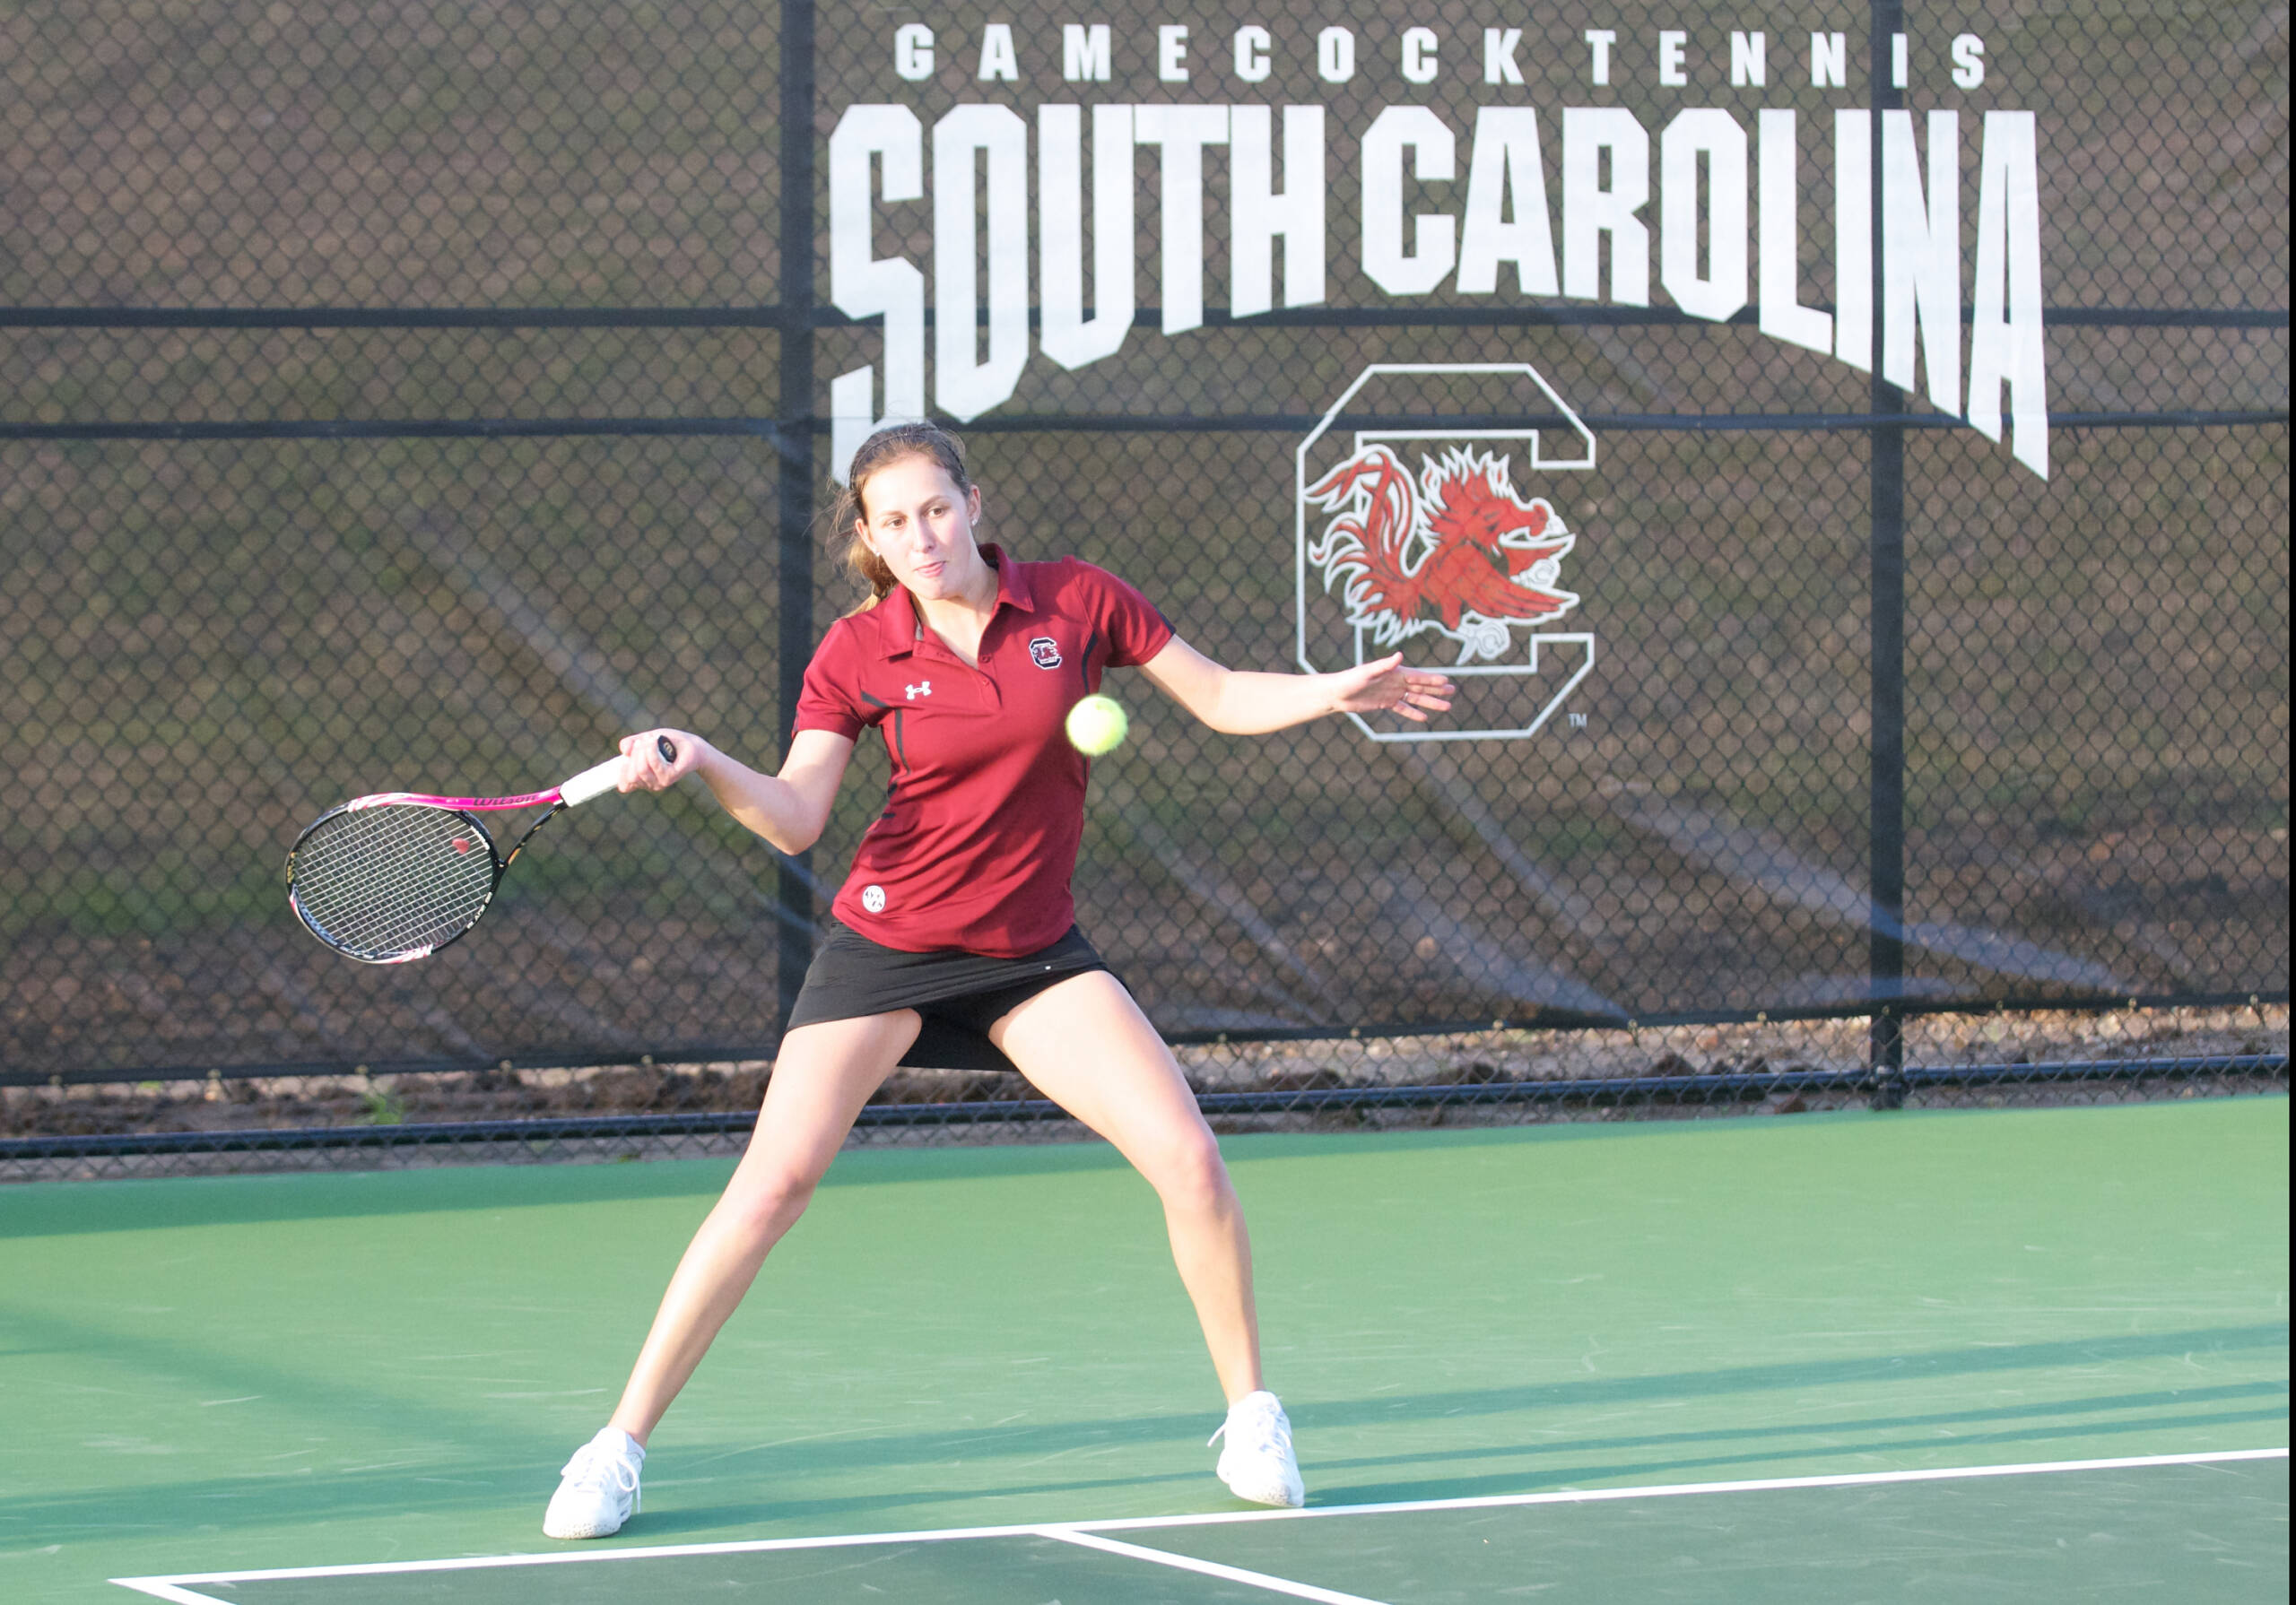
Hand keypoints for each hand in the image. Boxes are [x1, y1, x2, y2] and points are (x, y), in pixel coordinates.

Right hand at [617, 729, 706, 791]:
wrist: (691, 745)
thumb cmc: (667, 743)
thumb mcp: (644, 740)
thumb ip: (630, 743)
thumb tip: (624, 750)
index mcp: (641, 778)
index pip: (624, 786)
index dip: (620, 773)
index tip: (626, 758)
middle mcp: (649, 783)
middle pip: (631, 776)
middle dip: (633, 755)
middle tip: (641, 742)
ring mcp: (659, 782)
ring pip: (641, 769)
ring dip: (642, 750)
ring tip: (650, 739)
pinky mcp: (670, 777)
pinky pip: (654, 764)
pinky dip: (651, 750)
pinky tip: (655, 741)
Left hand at [1330, 652, 1454, 723]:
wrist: (1336, 693)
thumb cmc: (1351, 679)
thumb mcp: (1368, 672)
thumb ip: (1385, 665)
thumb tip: (1400, 655)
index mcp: (1394, 672)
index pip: (1417, 676)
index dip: (1432, 679)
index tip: (1446, 681)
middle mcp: (1395, 682)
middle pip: (1420, 687)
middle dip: (1437, 690)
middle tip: (1452, 692)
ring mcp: (1391, 693)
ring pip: (1415, 699)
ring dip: (1430, 702)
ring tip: (1446, 707)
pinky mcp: (1385, 704)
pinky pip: (1403, 709)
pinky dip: (1413, 713)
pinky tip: (1424, 718)